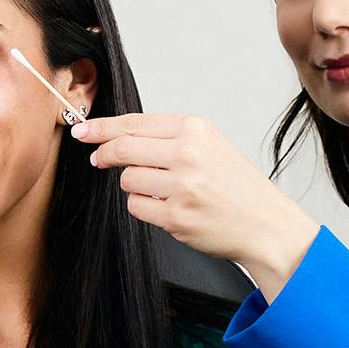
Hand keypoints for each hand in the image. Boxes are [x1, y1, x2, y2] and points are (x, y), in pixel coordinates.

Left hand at [73, 112, 319, 299]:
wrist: (265, 224)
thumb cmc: (236, 186)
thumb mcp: (209, 146)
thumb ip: (167, 137)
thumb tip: (116, 135)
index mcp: (195, 130)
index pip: (134, 123)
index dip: (102, 128)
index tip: (83, 130)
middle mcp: (187, 154)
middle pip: (122, 148)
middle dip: (104, 154)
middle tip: (98, 159)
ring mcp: (181, 187)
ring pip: (128, 179)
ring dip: (135, 185)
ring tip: (162, 189)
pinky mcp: (175, 217)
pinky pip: (136, 207)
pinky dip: (145, 207)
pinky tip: (169, 207)